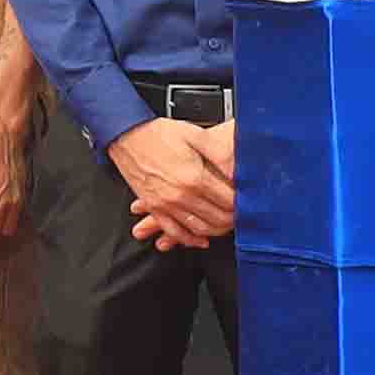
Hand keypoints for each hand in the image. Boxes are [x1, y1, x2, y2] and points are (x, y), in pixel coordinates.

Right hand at [111, 117, 236, 250]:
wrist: (126, 136)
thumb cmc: (158, 134)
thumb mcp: (195, 134)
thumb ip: (219, 153)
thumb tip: (237, 172)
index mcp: (194, 177)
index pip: (229, 201)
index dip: (242, 202)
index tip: (248, 199)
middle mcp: (181, 195)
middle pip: (217, 219)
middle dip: (233, 219)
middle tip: (241, 214)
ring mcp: (166, 204)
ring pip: (199, 229)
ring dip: (217, 231)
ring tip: (226, 224)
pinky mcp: (155, 208)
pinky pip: (175, 232)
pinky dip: (190, 240)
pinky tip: (200, 239)